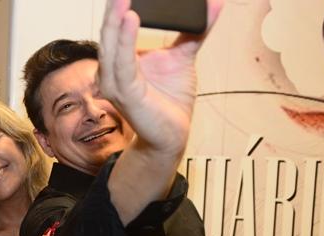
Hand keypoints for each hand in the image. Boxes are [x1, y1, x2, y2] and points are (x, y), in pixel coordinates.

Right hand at [98, 0, 224, 153]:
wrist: (173, 134)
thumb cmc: (171, 100)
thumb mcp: (184, 56)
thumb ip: (196, 30)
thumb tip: (214, 3)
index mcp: (120, 61)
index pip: (116, 28)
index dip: (120, 7)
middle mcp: (112, 71)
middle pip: (109, 33)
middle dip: (114, 8)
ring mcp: (115, 84)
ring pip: (111, 46)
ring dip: (115, 21)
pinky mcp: (126, 94)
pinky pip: (122, 64)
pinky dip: (125, 41)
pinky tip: (131, 20)